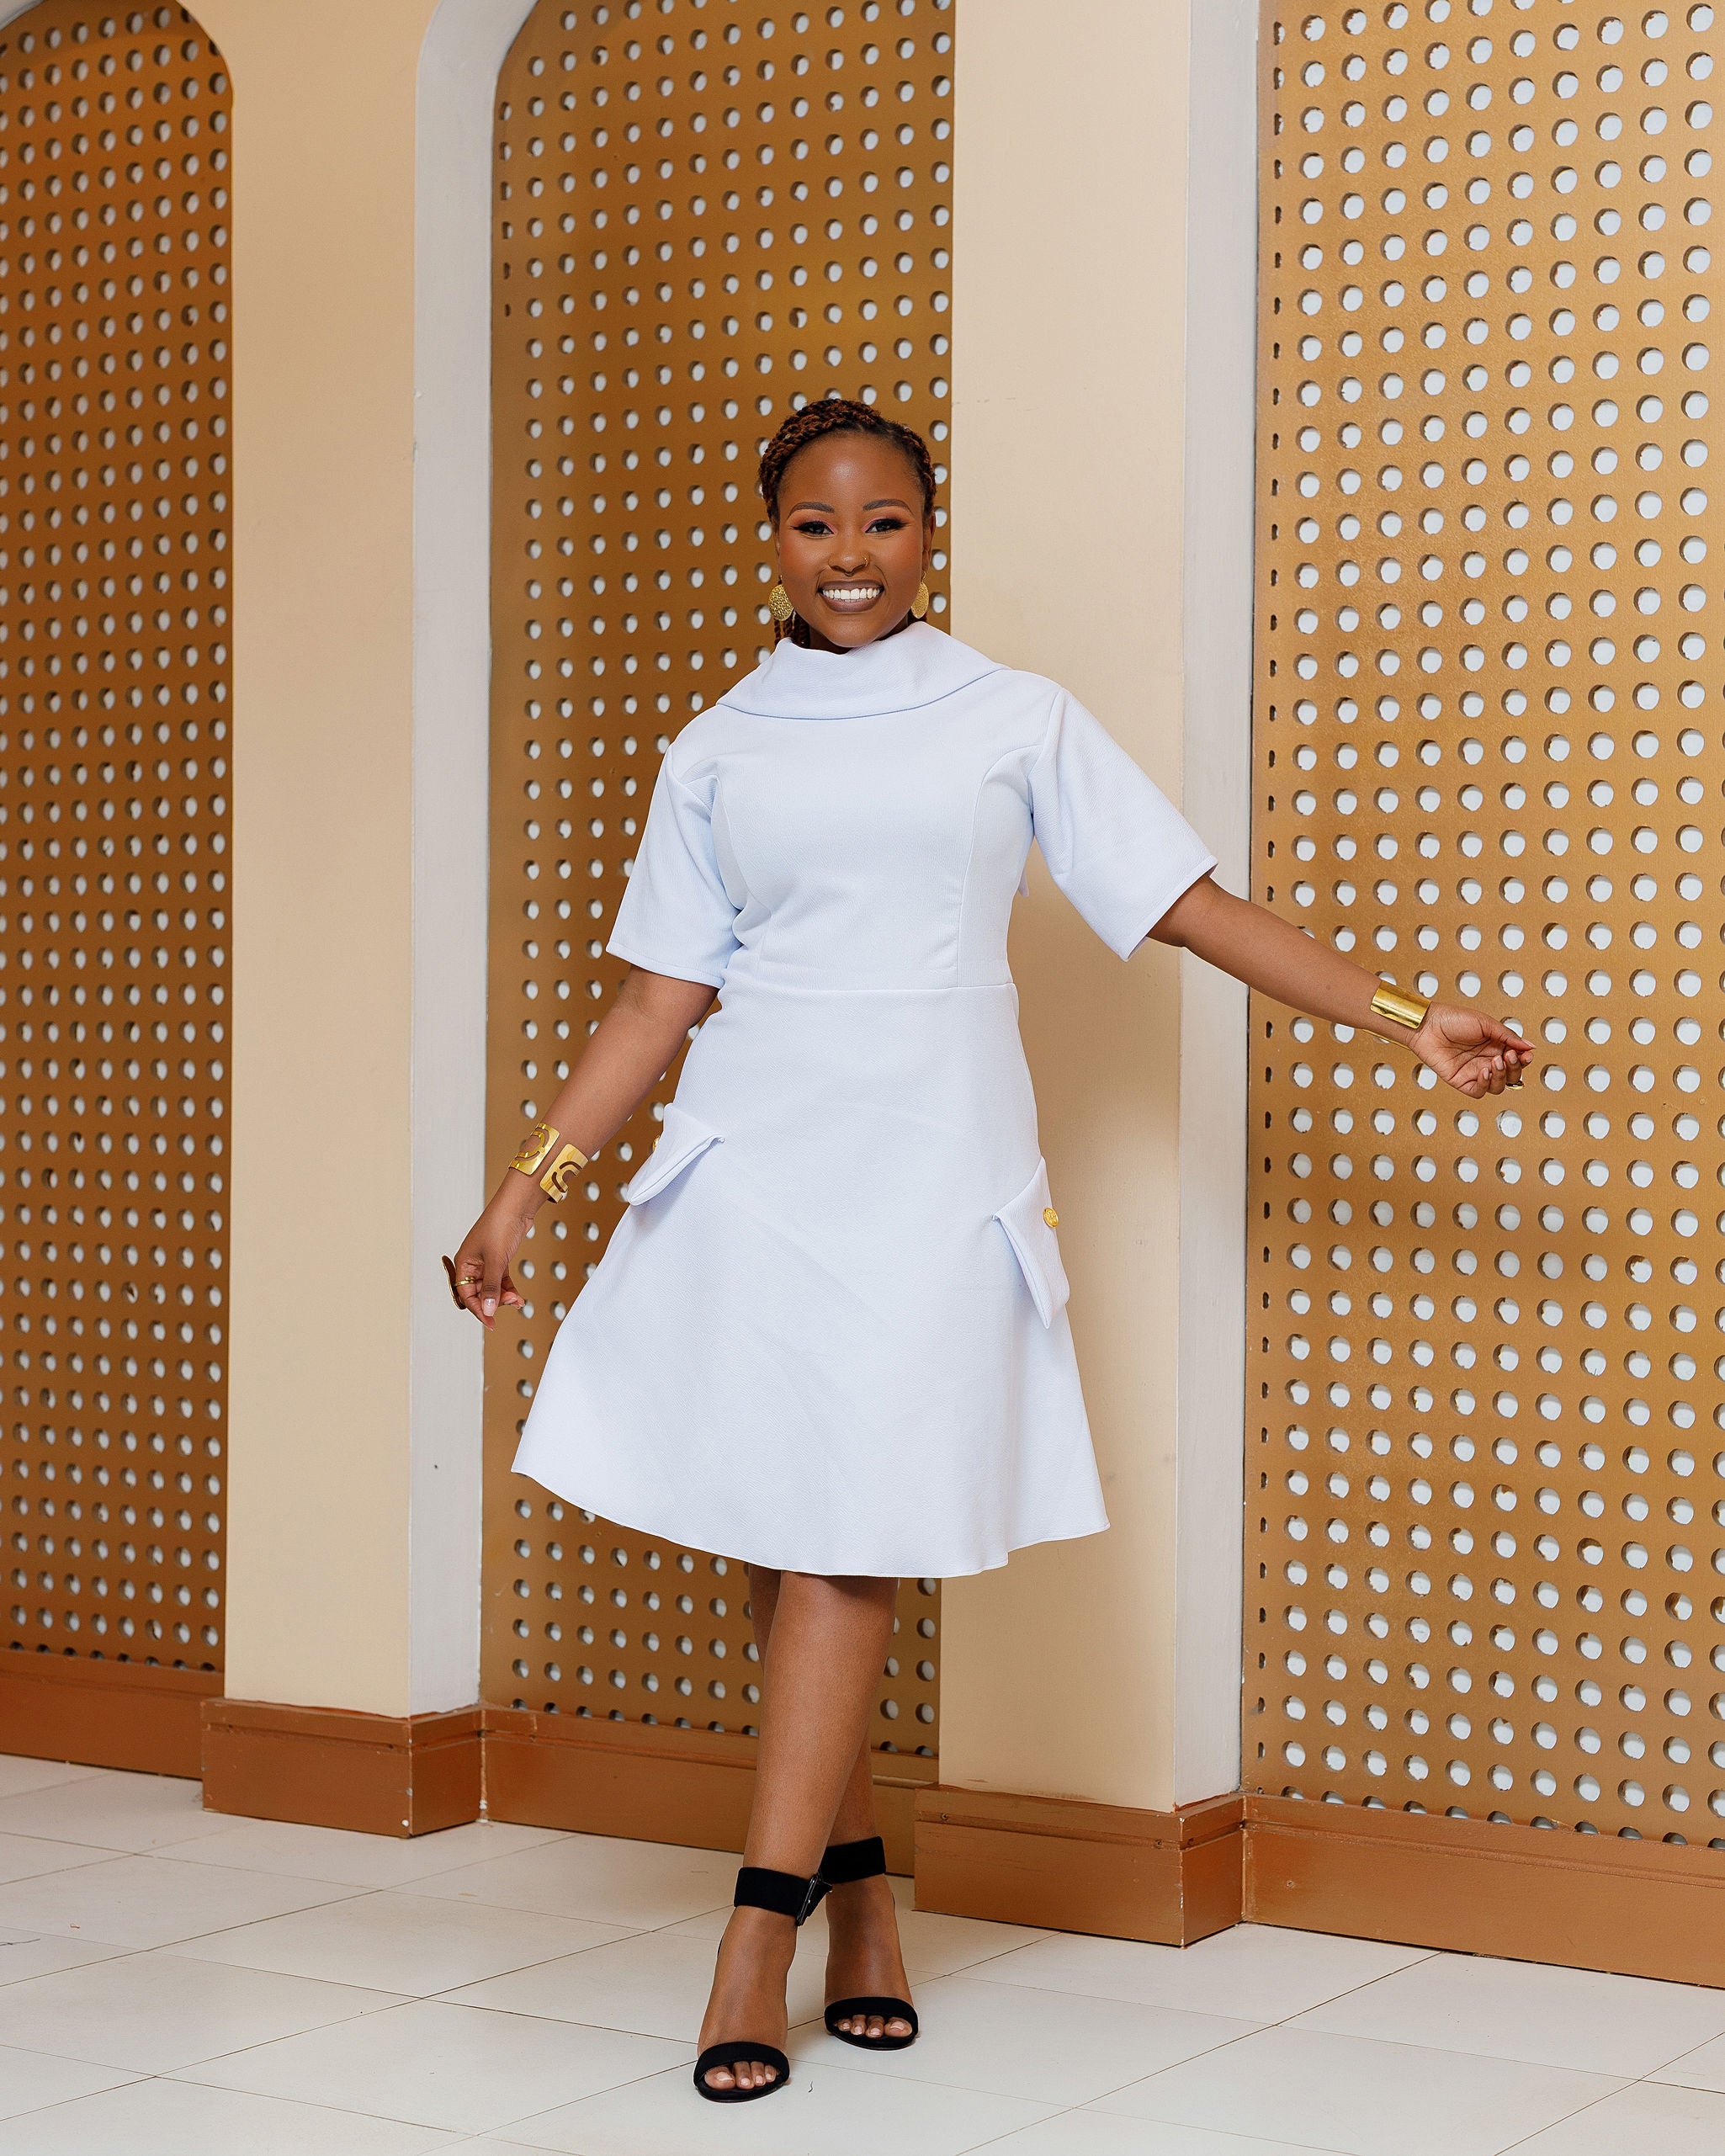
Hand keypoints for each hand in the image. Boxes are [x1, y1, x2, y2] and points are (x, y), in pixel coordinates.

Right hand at [446, 1186, 533, 1327]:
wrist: (517, 1206)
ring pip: (491, 1288)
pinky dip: (509, 1288)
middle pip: (478, 1293)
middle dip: (494, 1301)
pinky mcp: (499, 1259)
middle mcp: (473, 1264)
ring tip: (517, 1300)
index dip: (478, 1309)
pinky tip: (517, 1296)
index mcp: (464, 1263)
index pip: (465, 1294)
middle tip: (510, 1304)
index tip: (490, 1322)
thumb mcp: (496, 1260)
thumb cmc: (500, 1224)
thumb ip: (492, 1287)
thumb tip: (488, 1309)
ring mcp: (487, 1262)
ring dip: (504, 1296)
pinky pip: (501, 1280)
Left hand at [1410, 1001, 1534, 1097]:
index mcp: (1494, 1045)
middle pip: (1510, 1075)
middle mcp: (1486, 1060)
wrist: (1428, 1025)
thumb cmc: (1452, 1019)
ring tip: (1495, 1061)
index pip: (1516, 1059)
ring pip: (1498, 1086)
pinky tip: (1484, 1072)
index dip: (1523, 1059)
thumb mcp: (1485, 1023)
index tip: (1526, 1054)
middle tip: (1509, 1056)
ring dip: (1501, 1076)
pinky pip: (1479, 1091)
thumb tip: (1529, 1046)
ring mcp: (1474, 1071)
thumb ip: (1507, 1036)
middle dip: (1514, 1068)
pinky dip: (1485, 1085)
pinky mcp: (1461, 1081)